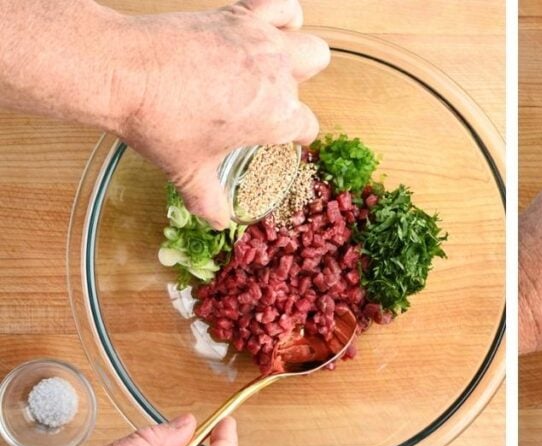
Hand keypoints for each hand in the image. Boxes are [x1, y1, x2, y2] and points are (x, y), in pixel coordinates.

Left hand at [112, 0, 329, 227]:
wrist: (124, 73)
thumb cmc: (158, 123)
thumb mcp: (186, 171)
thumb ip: (208, 200)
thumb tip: (218, 224)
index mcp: (275, 118)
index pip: (306, 128)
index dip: (294, 135)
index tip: (278, 136)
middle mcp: (280, 79)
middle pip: (312, 82)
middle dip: (296, 89)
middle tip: (266, 98)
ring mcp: (263, 43)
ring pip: (310, 46)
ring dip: (298, 53)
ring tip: (271, 64)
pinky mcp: (242, 15)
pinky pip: (282, 7)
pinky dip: (281, 14)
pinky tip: (266, 26)